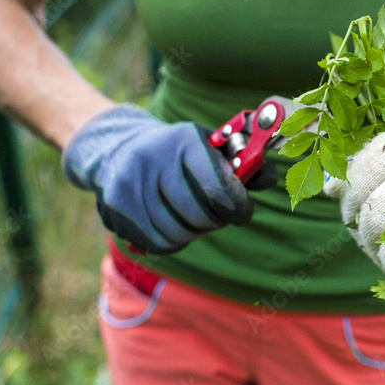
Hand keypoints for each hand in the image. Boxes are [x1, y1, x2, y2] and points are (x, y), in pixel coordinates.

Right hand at [63, 105, 270, 253]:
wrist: (118, 150)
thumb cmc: (178, 152)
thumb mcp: (210, 146)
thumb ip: (244, 163)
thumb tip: (268, 177)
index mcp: (183, 140)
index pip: (218, 187)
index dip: (238, 207)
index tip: (243, 212)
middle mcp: (153, 159)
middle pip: (199, 214)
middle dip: (216, 220)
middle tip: (218, 215)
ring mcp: (131, 185)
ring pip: (179, 233)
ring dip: (195, 232)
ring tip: (195, 219)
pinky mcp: (116, 210)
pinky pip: (158, 244)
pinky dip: (174, 242)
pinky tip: (174, 226)